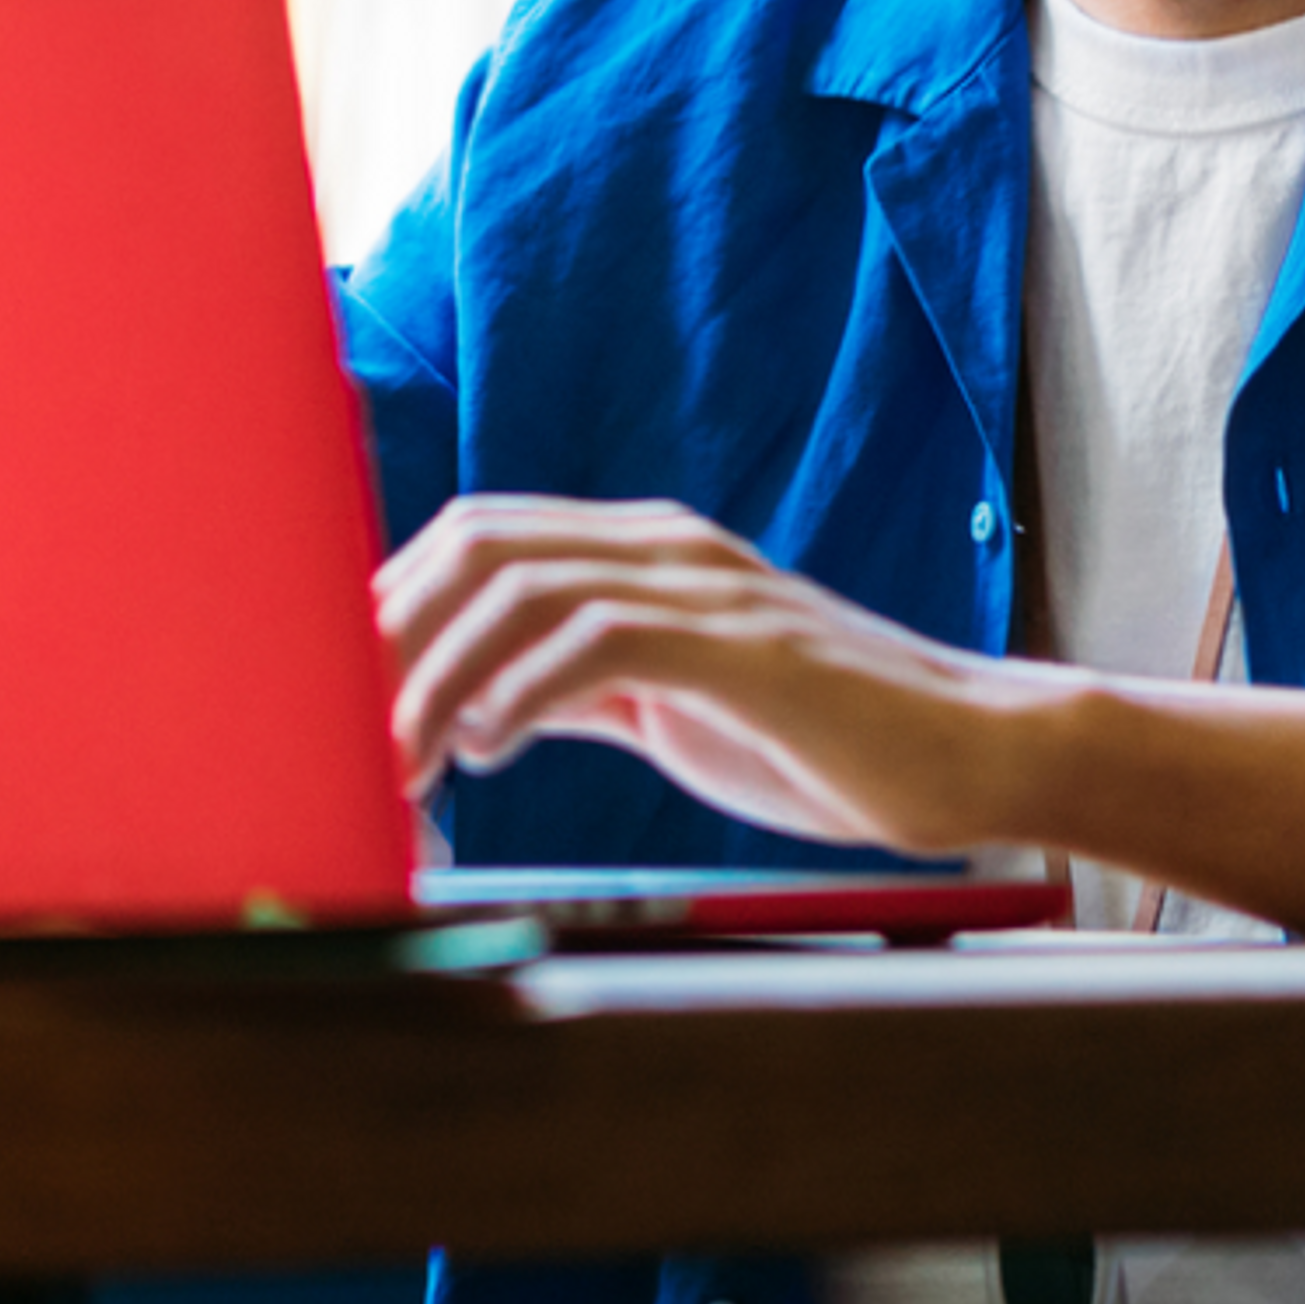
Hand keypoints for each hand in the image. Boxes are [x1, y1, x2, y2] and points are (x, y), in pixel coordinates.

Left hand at [377, 494, 1055, 853]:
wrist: (969, 756)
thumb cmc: (824, 742)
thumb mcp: (675, 706)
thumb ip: (583, 685)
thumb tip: (476, 705)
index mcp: (647, 553)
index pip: (480, 538)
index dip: (391, 605)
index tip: (335, 696)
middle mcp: (668, 548)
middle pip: (480, 544)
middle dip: (389, 634)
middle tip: (341, 735)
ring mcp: (710, 589)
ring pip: (523, 587)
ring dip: (439, 678)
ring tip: (405, 765)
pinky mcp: (744, 648)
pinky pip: (600, 641)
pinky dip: (523, 694)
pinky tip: (494, 752)